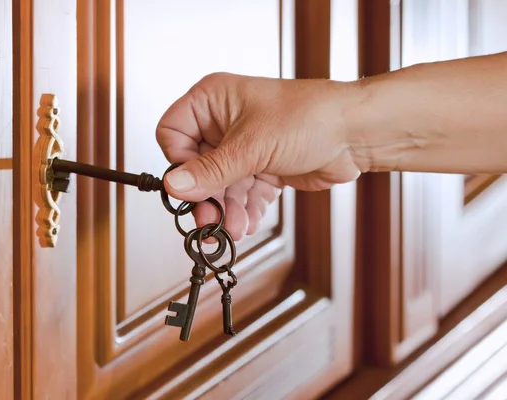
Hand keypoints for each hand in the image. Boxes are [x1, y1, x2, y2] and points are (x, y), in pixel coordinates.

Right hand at [156, 72, 361, 240]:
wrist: (355, 134)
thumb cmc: (310, 117)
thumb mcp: (252, 146)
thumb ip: (211, 171)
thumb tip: (173, 186)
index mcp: (212, 100)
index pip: (173, 133)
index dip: (179, 162)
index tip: (191, 186)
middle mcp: (224, 122)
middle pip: (196, 167)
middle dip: (207, 197)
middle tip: (211, 222)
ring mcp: (242, 147)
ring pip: (220, 186)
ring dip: (227, 209)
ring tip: (237, 227)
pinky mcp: (260, 167)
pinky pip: (242, 194)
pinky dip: (245, 210)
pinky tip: (250, 221)